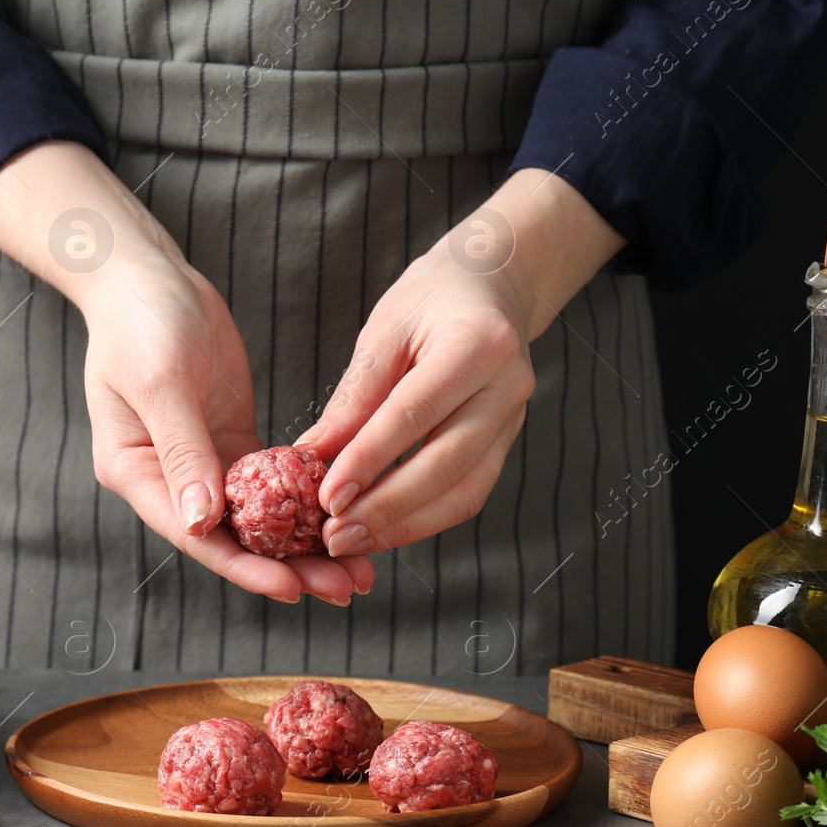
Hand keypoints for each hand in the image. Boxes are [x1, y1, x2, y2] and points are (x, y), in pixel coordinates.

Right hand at [0, 141, 373, 603]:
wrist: (146, 275)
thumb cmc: (141, 321)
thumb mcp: (161, 382)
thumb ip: (183, 452)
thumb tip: (203, 524)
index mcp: (136, 473)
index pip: (195, 536)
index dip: (244, 566)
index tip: (290, 587)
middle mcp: (168, 480)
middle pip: (232, 539)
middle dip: (288, 566)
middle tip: (345, 588)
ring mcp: (201, 464)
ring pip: (258, 519)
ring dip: (305, 544)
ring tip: (358, 570)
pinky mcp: (231, 441)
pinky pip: (272, 485)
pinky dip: (305, 503)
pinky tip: (344, 516)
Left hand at [296, 170, 625, 555]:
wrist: (491, 285)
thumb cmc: (429, 300)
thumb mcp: (383, 331)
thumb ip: (354, 397)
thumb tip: (312, 457)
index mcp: (478, 344)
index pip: (414, 414)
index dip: (368, 461)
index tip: (326, 498)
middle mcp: (508, 387)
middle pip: (445, 464)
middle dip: (385, 509)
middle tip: (333, 536)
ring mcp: (514, 419)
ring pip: (464, 492)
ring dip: (405, 526)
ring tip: (352, 542)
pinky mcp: (507, 443)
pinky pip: (469, 493)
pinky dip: (424, 518)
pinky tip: (382, 529)